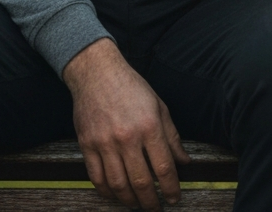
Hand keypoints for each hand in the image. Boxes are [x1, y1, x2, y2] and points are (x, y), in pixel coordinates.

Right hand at [63, 38, 189, 207]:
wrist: (97, 72)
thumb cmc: (132, 87)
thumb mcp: (159, 106)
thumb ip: (172, 136)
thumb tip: (185, 162)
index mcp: (149, 126)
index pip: (164, 167)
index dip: (171, 188)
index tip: (174, 199)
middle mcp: (128, 137)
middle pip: (142, 182)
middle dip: (151, 202)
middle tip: (156, 209)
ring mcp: (105, 142)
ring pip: (119, 185)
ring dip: (130, 201)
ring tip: (137, 205)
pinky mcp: (87, 145)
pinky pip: (97, 179)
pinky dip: (107, 192)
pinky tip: (116, 195)